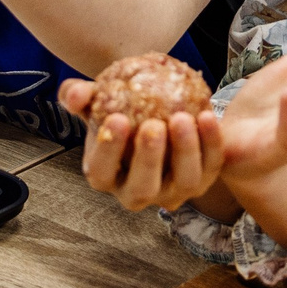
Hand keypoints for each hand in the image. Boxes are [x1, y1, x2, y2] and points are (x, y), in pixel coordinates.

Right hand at [62, 84, 224, 212]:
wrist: (158, 115)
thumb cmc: (122, 113)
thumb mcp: (97, 102)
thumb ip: (80, 96)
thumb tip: (75, 94)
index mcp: (106, 176)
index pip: (101, 173)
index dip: (108, 150)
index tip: (117, 119)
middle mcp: (138, 192)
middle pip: (143, 188)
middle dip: (148, 159)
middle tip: (153, 125)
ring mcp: (173, 191)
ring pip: (183, 182)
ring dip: (185, 151)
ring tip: (182, 118)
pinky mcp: (203, 181)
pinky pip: (211, 166)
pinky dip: (211, 142)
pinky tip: (206, 115)